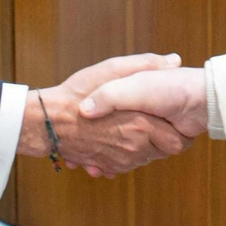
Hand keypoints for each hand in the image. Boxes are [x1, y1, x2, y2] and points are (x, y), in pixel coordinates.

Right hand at [22, 52, 192, 178]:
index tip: (173, 117)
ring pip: (144, 158)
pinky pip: (125, 165)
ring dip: (143, 146)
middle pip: (162, 152)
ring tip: (130, 125)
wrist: (47, 121)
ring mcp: (119, 161)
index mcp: (140, 125)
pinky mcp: (106, 166)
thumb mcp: (113, 69)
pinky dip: (125, 155)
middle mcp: (133, 149)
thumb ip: (146, 65)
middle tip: (153, 118)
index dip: (178, 130)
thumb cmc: (78, 93)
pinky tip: (115, 137)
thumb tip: (174, 60)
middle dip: (161, 138)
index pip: (176, 141)